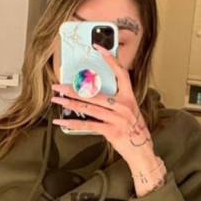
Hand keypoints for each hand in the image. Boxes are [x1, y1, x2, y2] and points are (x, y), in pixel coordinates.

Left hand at [50, 43, 153, 166]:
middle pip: (94, 93)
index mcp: (129, 97)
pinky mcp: (111, 131)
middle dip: (73, 89)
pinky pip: (89, 125)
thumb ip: (116, 103)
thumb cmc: (136, 133)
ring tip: (57, 100)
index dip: (110, 59)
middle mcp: (123, 105)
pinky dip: (73, 124)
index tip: (99, 48)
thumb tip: (96, 97)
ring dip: (70, 104)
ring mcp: (117, 118)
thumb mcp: (131, 113)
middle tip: (58, 85)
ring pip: (89, 108)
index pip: (120, 73)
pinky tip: (62, 123)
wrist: (143, 152)